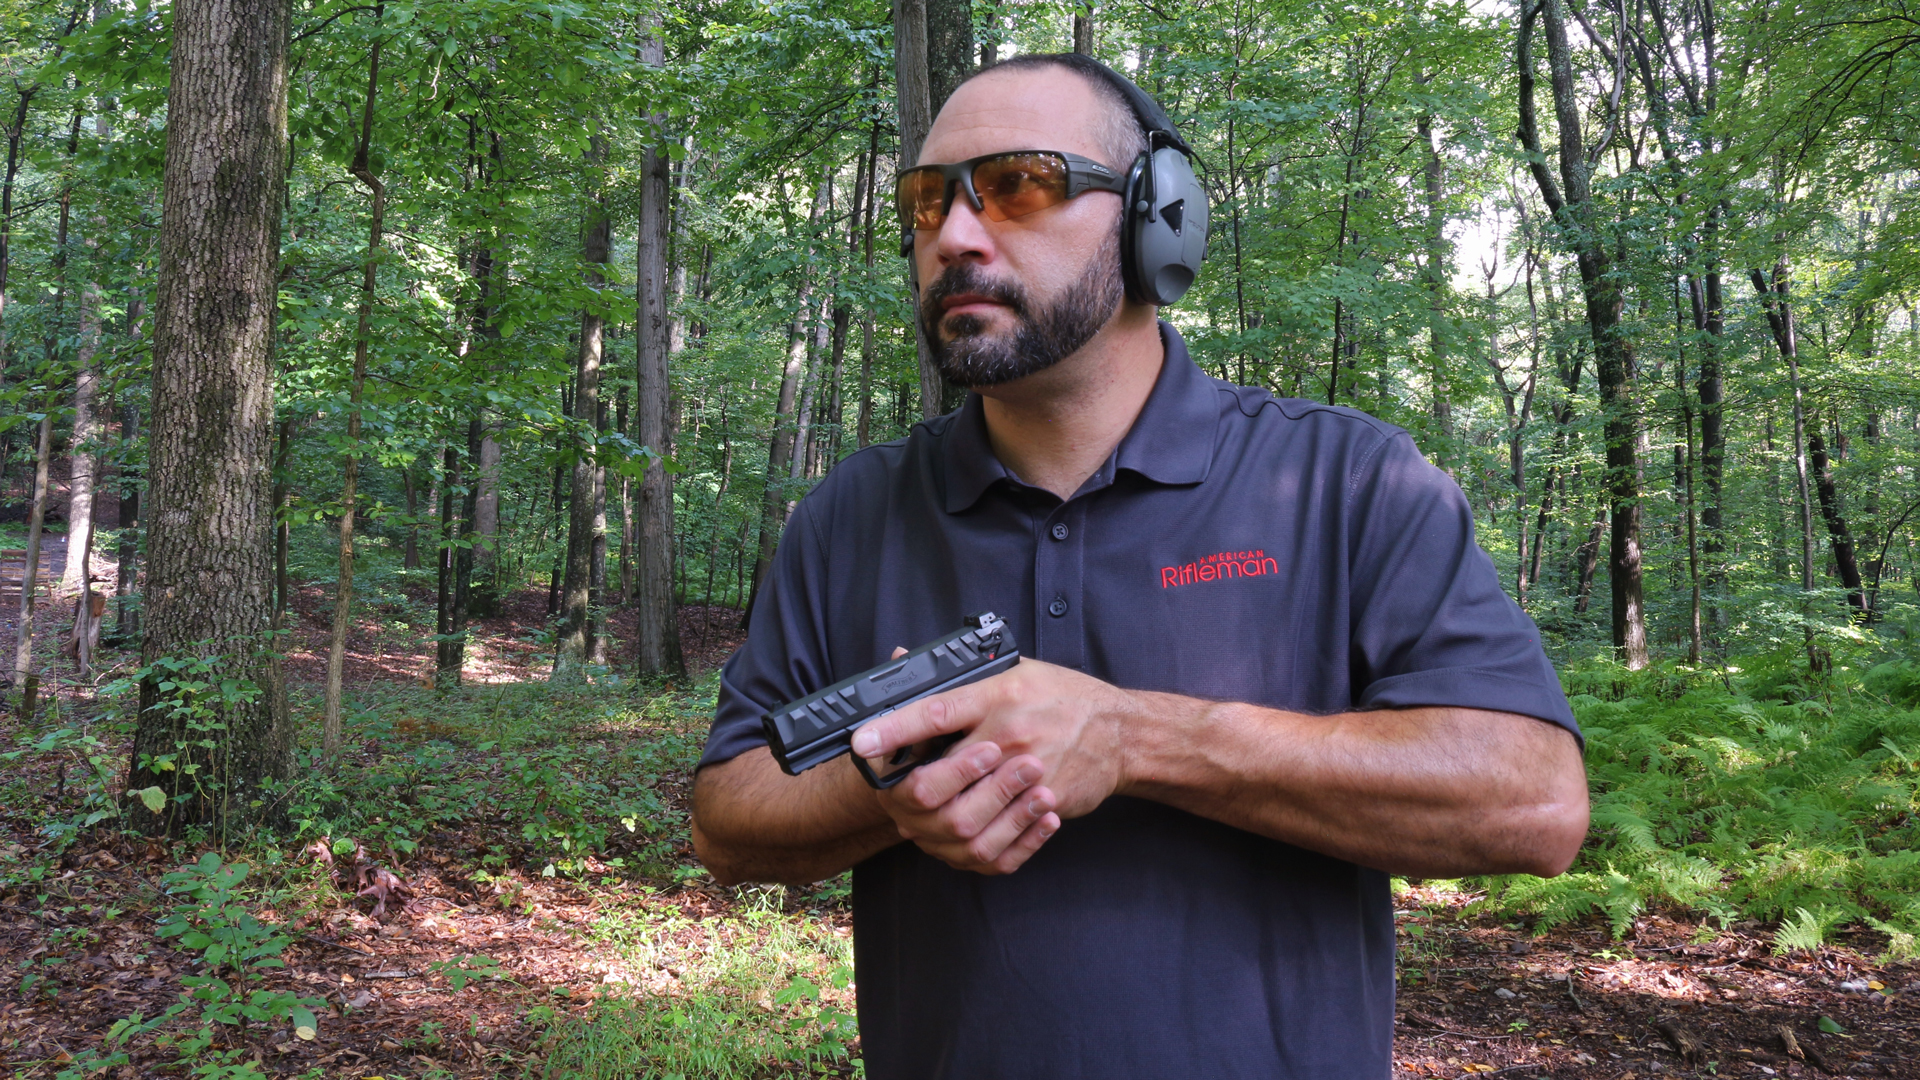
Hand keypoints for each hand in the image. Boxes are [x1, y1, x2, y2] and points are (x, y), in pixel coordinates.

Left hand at [855, 656, 1129, 822]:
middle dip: (912, 790)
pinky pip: (1002, 830)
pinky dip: (979, 833)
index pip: (935, 710)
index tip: (862, 741)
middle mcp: (1010, 730)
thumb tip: (905, 659)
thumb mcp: (1016, 670)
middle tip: (894, 793)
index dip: (895, 728)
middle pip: (942, 773)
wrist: (1123, 732)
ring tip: (923, 817)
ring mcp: (1029, 768)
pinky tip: (969, 827)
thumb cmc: (1064, 697)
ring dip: (939, 818)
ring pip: (966, 809)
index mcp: (998, 694)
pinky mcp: (1046, 799)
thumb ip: (961, 674)